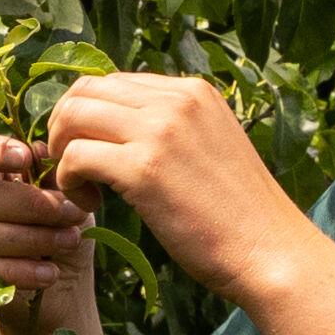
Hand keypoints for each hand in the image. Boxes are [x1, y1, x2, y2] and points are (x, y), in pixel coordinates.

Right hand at [0, 128, 102, 307]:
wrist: (61, 277)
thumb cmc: (58, 223)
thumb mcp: (61, 192)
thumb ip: (50, 170)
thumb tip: (40, 151)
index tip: (24, 157)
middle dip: (30, 205)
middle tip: (72, 212)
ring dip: (30, 239)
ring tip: (69, 241)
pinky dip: (18, 272)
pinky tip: (49, 273)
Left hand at [35, 71, 297, 294]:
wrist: (272, 252)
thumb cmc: (239, 215)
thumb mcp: (210, 147)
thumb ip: (172, 129)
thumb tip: (120, 127)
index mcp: (193, 91)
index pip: (113, 82)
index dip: (87, 116)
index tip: (91, 153)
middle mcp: (176, 100)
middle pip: (85, 91)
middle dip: (65, 128)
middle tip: (74, 169)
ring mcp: (160, 130)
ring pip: (73, 116)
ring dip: (63, 152)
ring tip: (81, 188)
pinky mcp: (144, 168)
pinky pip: (76, 156)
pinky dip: (68, 180)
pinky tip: (89, 205)